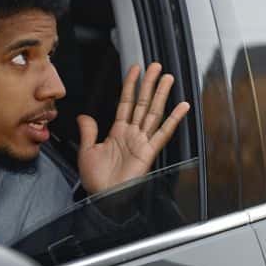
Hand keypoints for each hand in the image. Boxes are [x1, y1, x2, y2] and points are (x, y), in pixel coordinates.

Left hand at [77, 62, 189, 194]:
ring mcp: (142, 141)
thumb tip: (83, 116)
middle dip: (149, 84)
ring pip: (153, 112)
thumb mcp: (87, 151)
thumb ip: (88, 131)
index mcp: (118, 132)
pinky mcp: (149, 152)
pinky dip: (174, 119)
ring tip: (168, 78)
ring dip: (161, 94)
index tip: (135, 70)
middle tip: (156, 66)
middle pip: (142, 102)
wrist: (103, 199)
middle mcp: (132, 134)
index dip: (130, 85)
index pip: (126, 102)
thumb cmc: (96, 180)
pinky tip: (182, 107)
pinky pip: (163, 132)